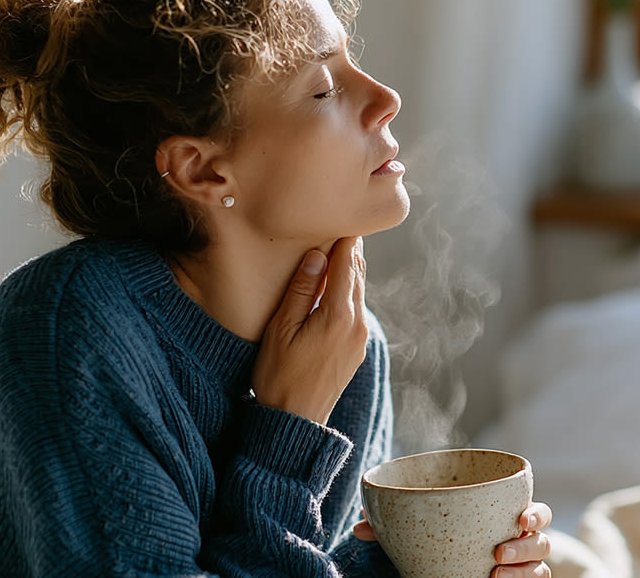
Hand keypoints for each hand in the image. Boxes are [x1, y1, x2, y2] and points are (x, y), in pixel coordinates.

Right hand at [252, 236, 369, 424]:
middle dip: (349, 250)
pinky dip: (348, 291)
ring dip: (349, 270)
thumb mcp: (281, 330)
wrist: (295, 421)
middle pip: (358, 274)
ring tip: (336, 249)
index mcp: (339, 315)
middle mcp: (358, 323)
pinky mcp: (357, 348)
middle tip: (340, 225)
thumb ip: (301, 291)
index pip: (347, 264)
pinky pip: (357, 309)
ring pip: (359, 291)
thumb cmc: (278, 376)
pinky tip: (334, 285)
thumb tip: (317, 256)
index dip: (343, 238)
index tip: (340, 217)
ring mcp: (360, 337)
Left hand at [352, 503, 553, 577]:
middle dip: (526, 547)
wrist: (431, 573)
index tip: (520, 519)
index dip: (536, 514)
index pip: (536, 513)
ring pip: (539, 571)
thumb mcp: (415, 534)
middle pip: (542, 543)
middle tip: (498, 553)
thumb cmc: (432, 545)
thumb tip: (361, 527)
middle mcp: (518, 545)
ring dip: (522, 573)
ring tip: (495, 575)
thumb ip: (392, 526)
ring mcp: (517, 571)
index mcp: (503, 520)